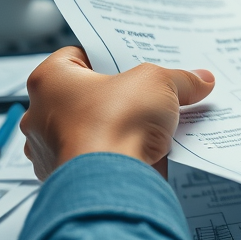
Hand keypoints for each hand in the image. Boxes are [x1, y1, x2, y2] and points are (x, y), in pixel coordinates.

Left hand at [20, 46, 215, 180]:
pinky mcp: (69, 179)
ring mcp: (51, 150)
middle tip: (147, 91)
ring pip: (89, 129)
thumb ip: (179, 79)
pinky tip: (142, 150)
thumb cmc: (114, 126)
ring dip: (115, 127)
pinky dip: (115, 155)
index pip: (80, 56)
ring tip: (150, 123)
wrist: (112, 183)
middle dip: (118, 94)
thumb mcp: (158, 84)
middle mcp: (41, 115)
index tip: (134, 61)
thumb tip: (199, 80)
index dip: (111, 57)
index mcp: (50, 80)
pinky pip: (95, 158)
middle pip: (86, 94)